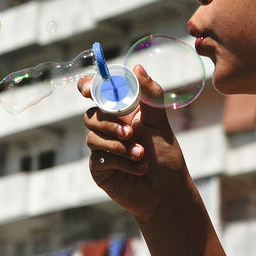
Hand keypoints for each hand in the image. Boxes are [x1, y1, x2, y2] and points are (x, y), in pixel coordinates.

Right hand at [77, 65, 190, 222]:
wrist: (167, 189)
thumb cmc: (165, 154)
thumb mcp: (159, 122)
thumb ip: (150, 95)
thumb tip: (137, 66)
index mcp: (120, 112)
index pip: (97, 93)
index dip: (87, 87)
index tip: (87, 90)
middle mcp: (107, 127)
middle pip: (90, 115)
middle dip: (110, 123)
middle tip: (130, 133)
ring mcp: (101, 148)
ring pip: (93, 137)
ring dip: (119, 146)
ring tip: (141, 154)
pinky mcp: (99, 168)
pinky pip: (100, 158)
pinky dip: (122, 162)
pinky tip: (140, 168)